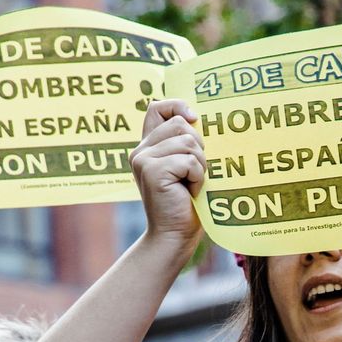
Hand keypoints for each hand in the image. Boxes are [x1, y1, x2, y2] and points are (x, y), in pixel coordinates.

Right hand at [129, 99, 206, 249]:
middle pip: (181, 124)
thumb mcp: (186, 168)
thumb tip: (199, 118)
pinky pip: (190, 161)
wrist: (174, 236)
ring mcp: (144, 159)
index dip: (177, 105)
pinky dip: (198, 177)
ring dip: (200, 165)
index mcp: (148, 146)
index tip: (194, 118)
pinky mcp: (152, 170)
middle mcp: (141, 150)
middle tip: (194, 174)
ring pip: (189, 142)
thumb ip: (185, 144)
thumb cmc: (186, 204)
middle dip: (198, 147)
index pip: (157, 107)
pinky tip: (189, 193)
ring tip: (191, 185)